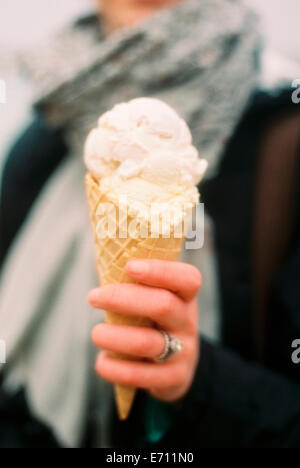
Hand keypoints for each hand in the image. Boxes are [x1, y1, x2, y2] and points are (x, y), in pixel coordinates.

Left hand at [88, 260, 201, 401]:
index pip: (187, 279)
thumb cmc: (155, 321)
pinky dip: (114, 368)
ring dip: (114, 336)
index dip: (160, 271)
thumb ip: (135, 281)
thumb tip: (102, 252)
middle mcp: (188, 322)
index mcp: (186, 297)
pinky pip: (139, 375)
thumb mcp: (156, 299)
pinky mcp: (173, 379)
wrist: (178, 366)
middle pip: (163, 305)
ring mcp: (183, 352)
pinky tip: (102, 361)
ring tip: (96, 333)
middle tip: (93, 296)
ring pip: (146, 342)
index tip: (129, 266)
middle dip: (123, 299)